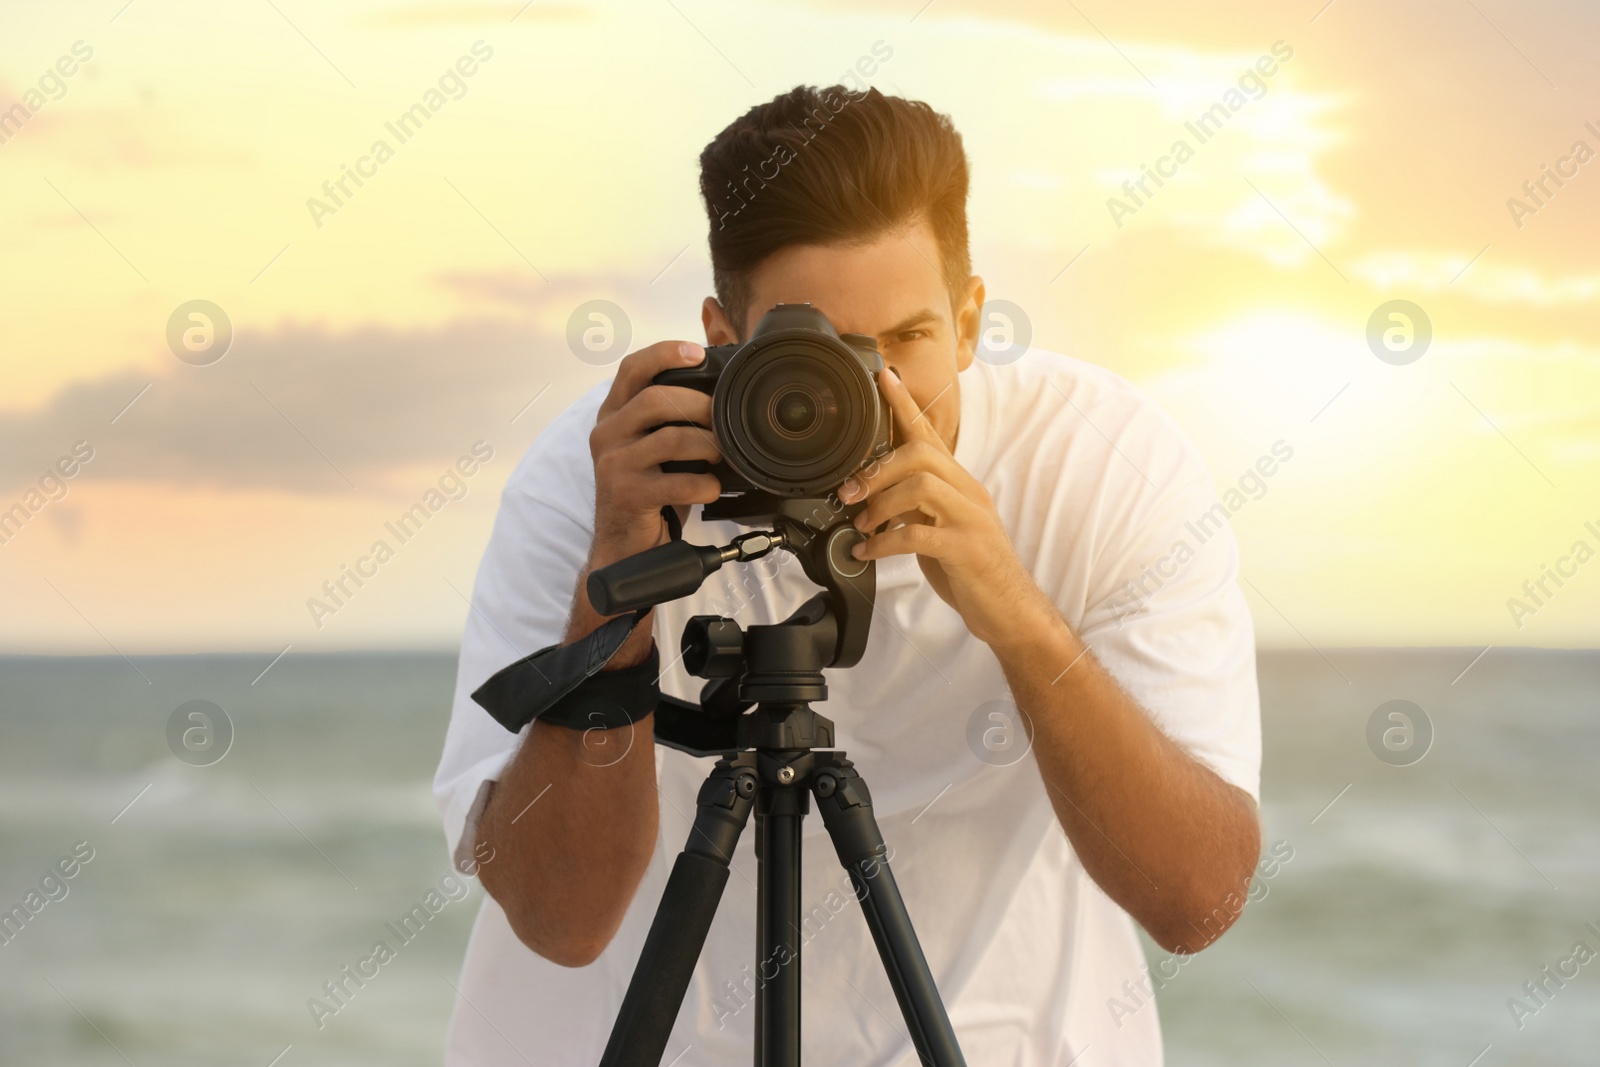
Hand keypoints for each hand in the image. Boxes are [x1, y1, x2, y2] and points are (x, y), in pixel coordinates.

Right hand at [587, 340, 721, 572]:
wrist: (623, 545)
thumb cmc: (645, 492)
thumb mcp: (649, 448)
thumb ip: (667, 419)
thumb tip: (717, 395)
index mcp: (612, 416)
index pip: (632, 369)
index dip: (665, 354)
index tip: (697, 353)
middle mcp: (607, 434)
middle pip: (657, 400)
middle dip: (700, 406)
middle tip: (721, 422)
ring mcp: (614, 464)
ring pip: (672, 438)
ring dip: (708, 446)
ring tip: (718, 457)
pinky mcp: (627, 494)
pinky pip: (680, 482)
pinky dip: (706, 485)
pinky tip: (710, 489)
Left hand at [838, 368, 1053, 649]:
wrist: (1009, 609)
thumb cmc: (970, 568)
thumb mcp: (938, 527)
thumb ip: (913, 507)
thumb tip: (872, 497)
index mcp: (960, 484)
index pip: (931, 433)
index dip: (905, 404)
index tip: (882, 377)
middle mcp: (969, 493)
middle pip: (921, 453)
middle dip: (878, 468)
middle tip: (850, 492)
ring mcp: (971, 519)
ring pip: (921, 486)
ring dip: (881, 504)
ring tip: (861, 526)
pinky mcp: (967, 549)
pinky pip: (919, 535)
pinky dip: (885, 542)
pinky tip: (868, 552)